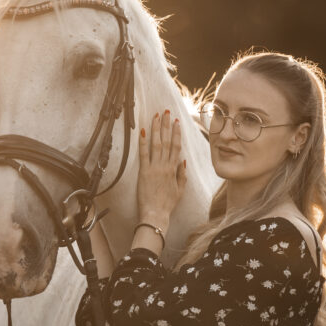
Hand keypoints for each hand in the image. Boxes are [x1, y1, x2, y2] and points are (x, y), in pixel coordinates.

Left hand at [136, 110, 186, 230]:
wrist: (156, 214)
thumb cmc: (167, 204)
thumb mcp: (180, 190)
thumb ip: (182, 175)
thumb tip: (183, 160)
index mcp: (174, 169)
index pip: (176, 146)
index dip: (176, 132)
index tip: (176, 121)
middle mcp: (165, 166)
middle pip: (167, 141)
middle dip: (167, 125)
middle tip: (166, 111)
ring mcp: (154, 168)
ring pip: (157, 144)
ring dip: (156, 129)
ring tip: (156, 116)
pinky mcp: (144, 172)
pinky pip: (143, 154)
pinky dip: (143, 142)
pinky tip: (142, 130)